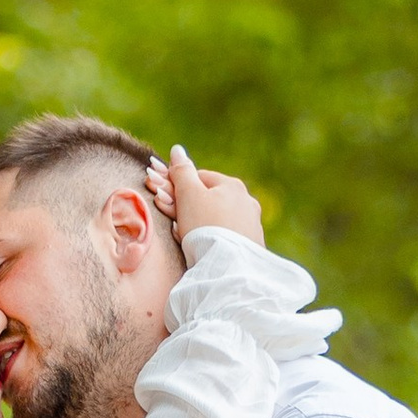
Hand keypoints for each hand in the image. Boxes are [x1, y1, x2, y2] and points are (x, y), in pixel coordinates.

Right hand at [144, 143, 263, 246]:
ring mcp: (252, 225)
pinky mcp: (251, 247)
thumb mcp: (188, 195)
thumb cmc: (205, 227)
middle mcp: (247, 202)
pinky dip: (211, 240)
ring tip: (185, 238)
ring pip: (215, 220)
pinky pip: (224, 238)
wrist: (227, 267)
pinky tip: (201, 250)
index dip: (179, 188)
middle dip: (187, 208)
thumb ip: (181, 171)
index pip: (199, 178)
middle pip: (208, 200)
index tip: (165, 201)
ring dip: (197, 225)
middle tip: (172, 221)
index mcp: (233, 185)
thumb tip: (177, 149)